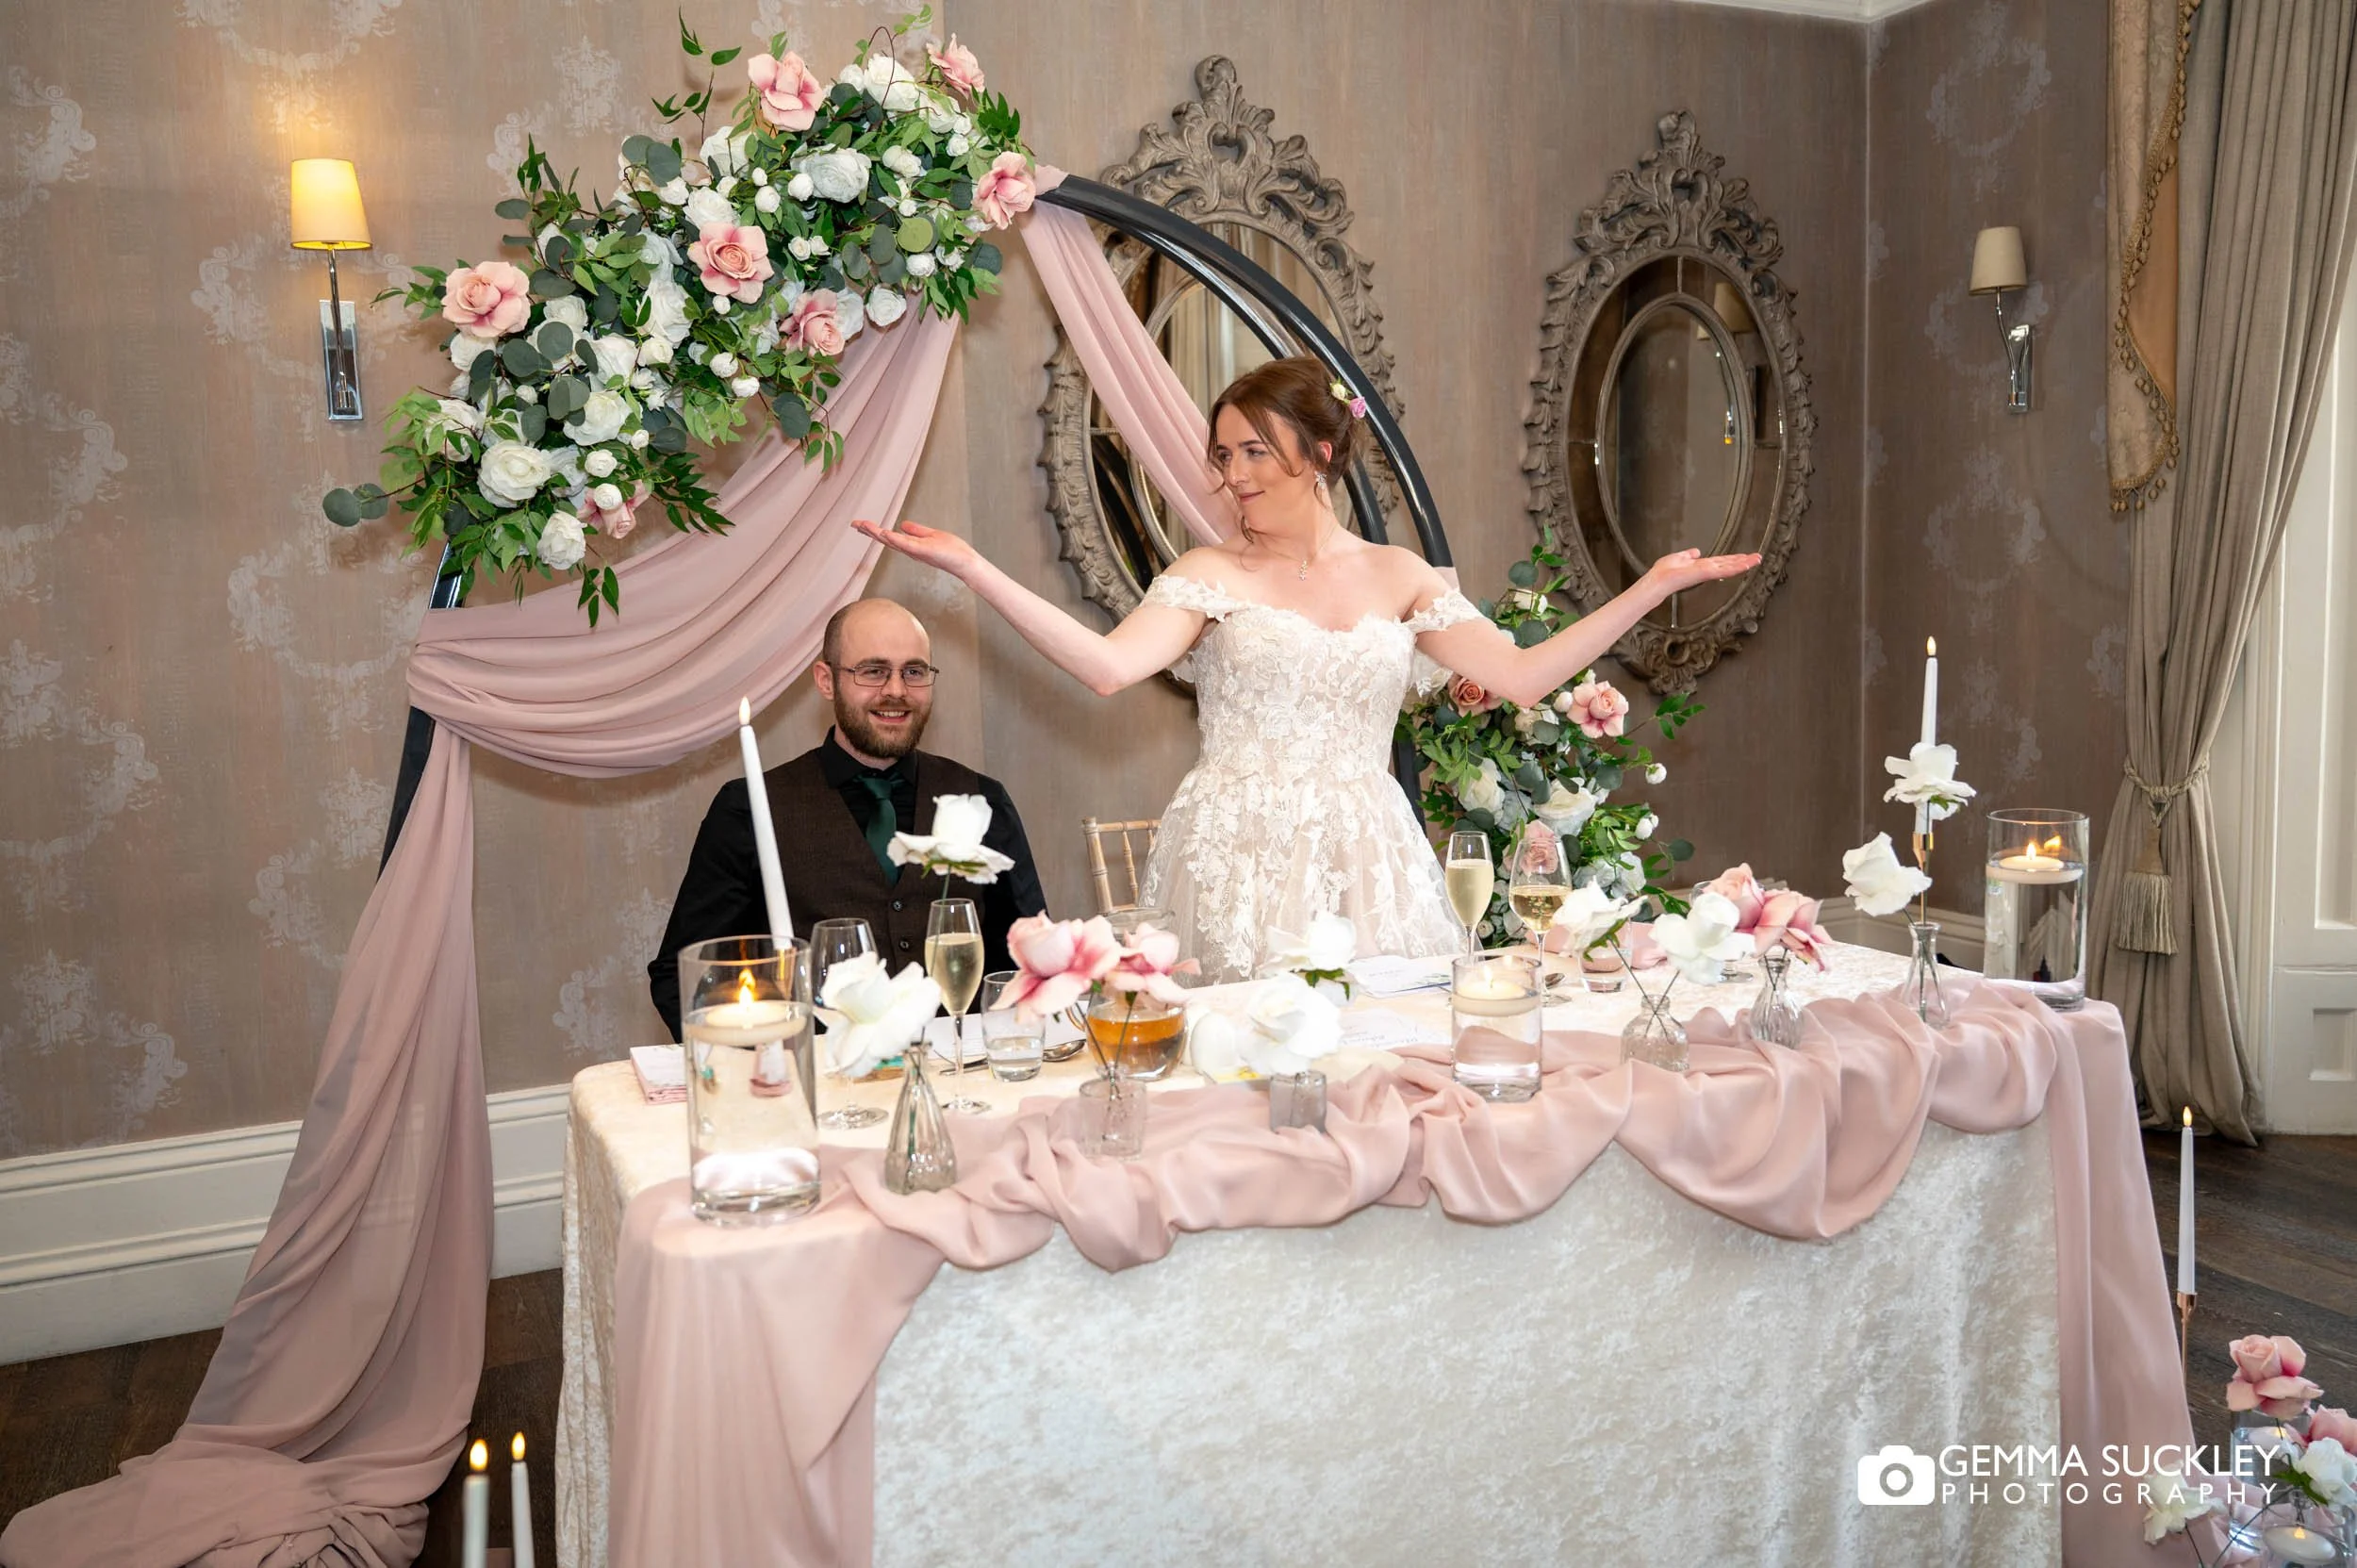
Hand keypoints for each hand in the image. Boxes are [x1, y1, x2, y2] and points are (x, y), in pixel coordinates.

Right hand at [852, 518, 978, 577]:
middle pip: (885, 539)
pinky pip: (907, 545)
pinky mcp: (923, 551)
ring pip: (892, 541)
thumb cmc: (952, 551)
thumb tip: (903, 524)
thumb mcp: (932, 535)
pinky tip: (885, 533)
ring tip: (863, 525)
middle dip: (869, 532)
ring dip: (877, 533)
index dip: (874, 530)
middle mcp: (910, 550)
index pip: (888, 536)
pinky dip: (895, 539)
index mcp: (911, 545)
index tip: (860, 524)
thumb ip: (917, 530)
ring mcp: (915, 551)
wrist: (965, 562)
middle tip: (854, 524)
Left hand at [1639, 548, 1761, 599]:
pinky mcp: (1705, 573)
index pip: (1721, 561)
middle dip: (1743, 561)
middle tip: (1757, 558)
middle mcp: (1706, 570)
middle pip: (1728, 564)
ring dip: (1743, 563)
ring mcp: (1706, 572)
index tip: (1745, 556)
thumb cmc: (1663, 573)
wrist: (1658, 581)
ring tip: (1756, 560)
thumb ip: (1687, 555)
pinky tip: (1744, 564)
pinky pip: (1723, 570)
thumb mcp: (1678, 558)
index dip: (1733, 559)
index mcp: (1700, 566)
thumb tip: (1695, 551)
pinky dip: (1734, 567)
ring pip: (1729, 567)